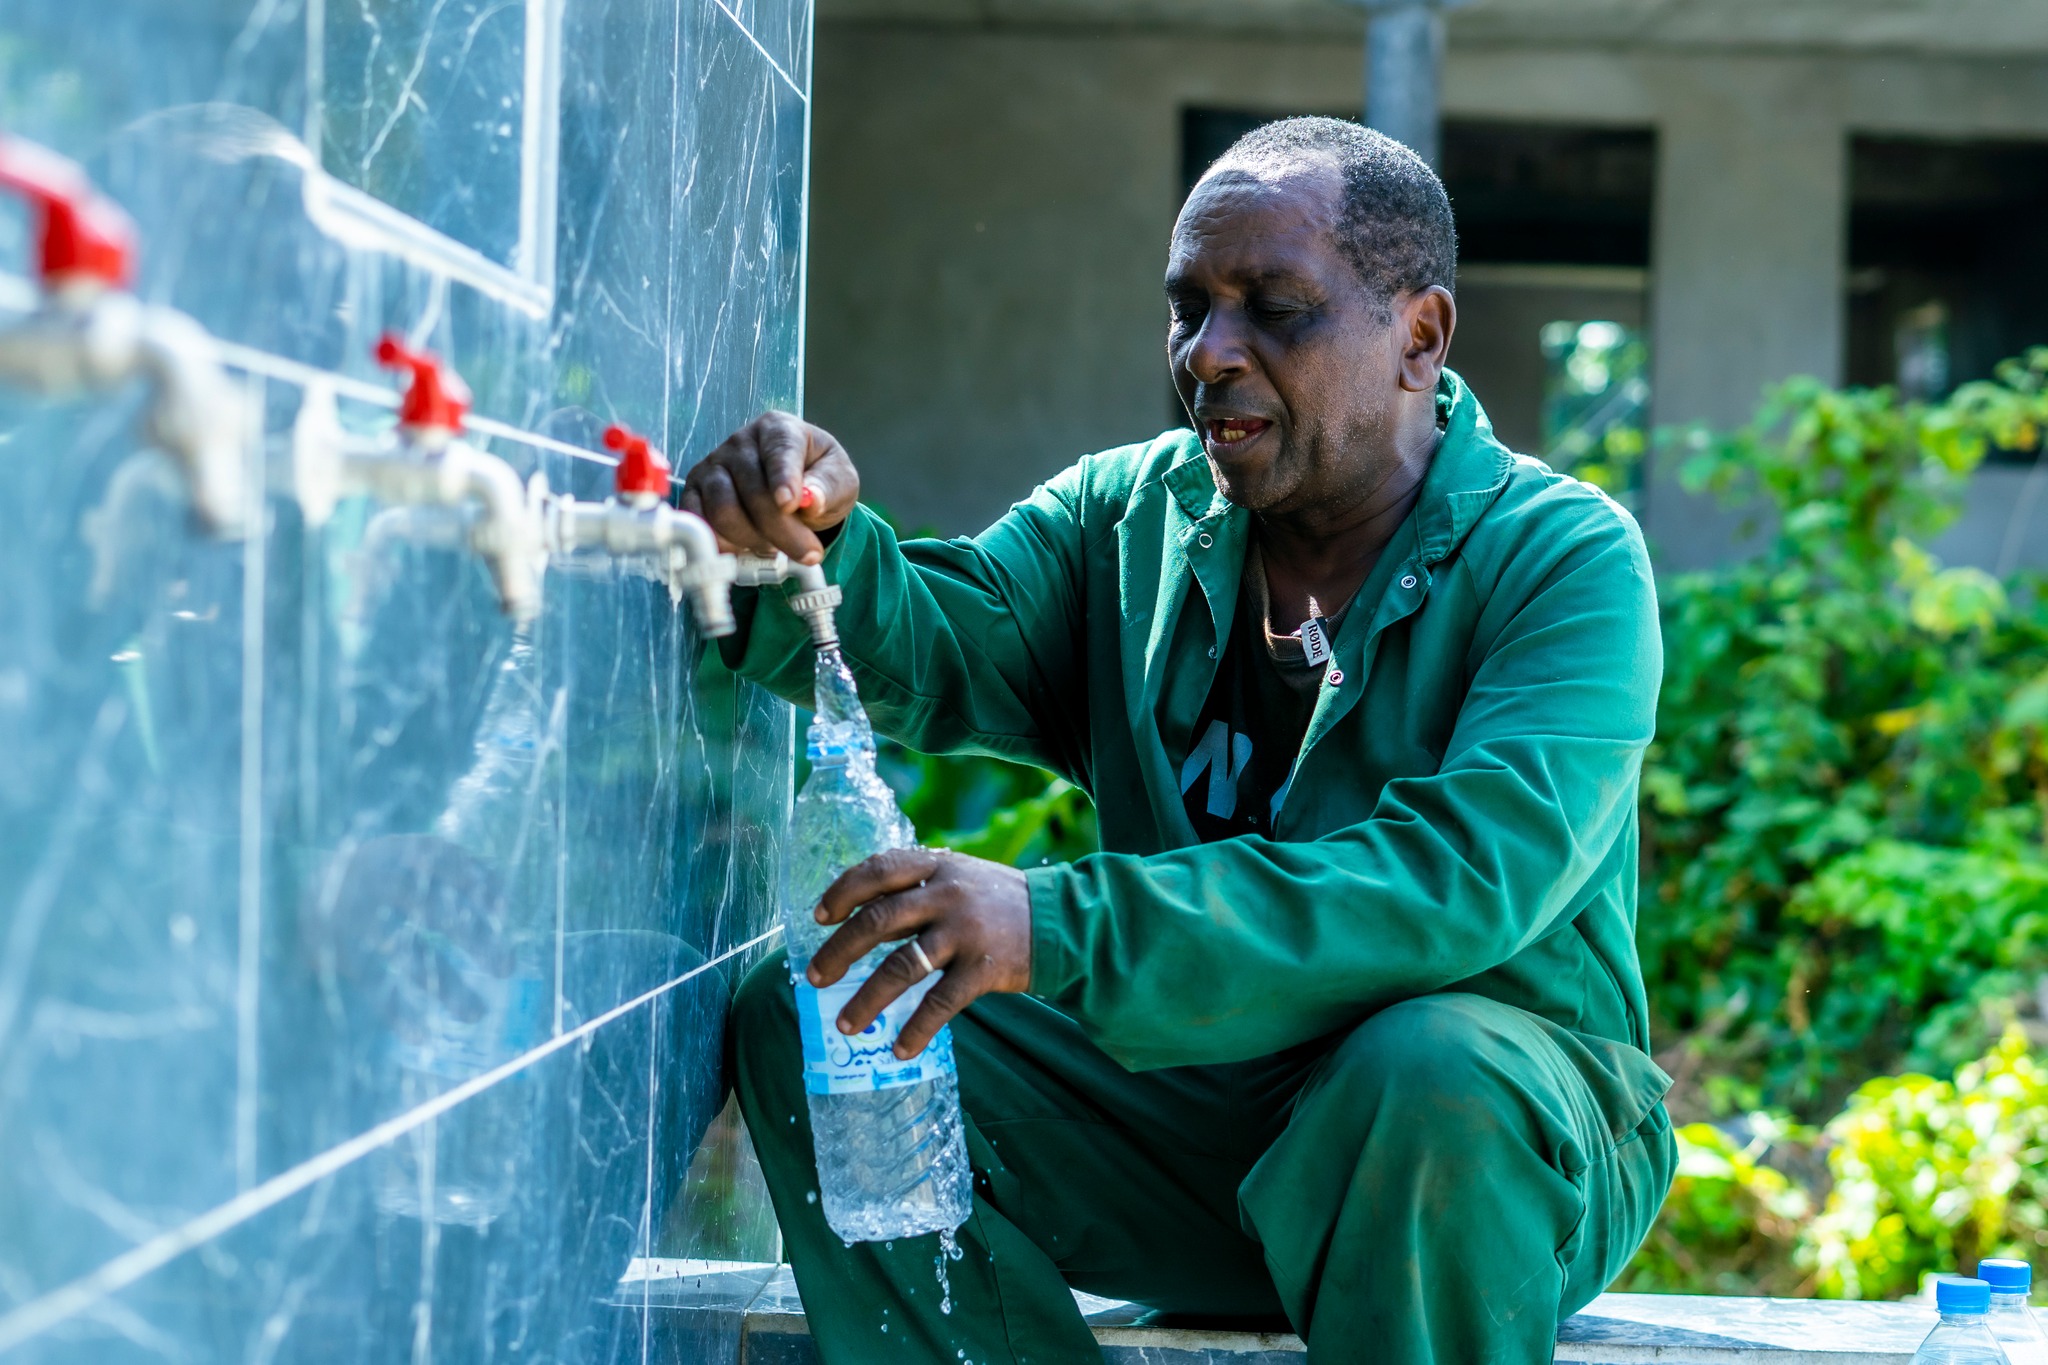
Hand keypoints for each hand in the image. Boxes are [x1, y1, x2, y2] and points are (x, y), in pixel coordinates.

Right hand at [680, 411, 858, 564]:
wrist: (795, 488)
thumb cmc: (818, 477)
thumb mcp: (840, 479)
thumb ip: (829, 486)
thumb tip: (812, 499)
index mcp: (779, 429)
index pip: (779, 451)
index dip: (783, 479)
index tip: (790, 505)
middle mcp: (741, 443)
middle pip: (752, 491)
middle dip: (782, 531)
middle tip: (807, 554)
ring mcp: (713, 466)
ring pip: (723, 510)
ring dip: (752, 540)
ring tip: (776, 547)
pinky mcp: (696, 492)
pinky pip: (700, 522)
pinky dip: (722, 544)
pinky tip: (745, 550)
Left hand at [806, 848, 1031, 1058]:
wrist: (1061, 921)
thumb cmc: (997, 901)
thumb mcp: (958, 877)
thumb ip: (916, 888)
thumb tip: (858, 918)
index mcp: (936, 866)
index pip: (877, 870)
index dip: (843, 891)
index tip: (819, 916)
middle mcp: (947, 893)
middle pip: (878, 919)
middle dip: (839, 951)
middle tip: (815, 977)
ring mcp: (965, 931)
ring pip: (901, 966)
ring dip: (867, 998)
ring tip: (845, 1024)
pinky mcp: (984, 968)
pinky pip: (940, 1003)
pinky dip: (917, 1030)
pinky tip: (900, 1049)